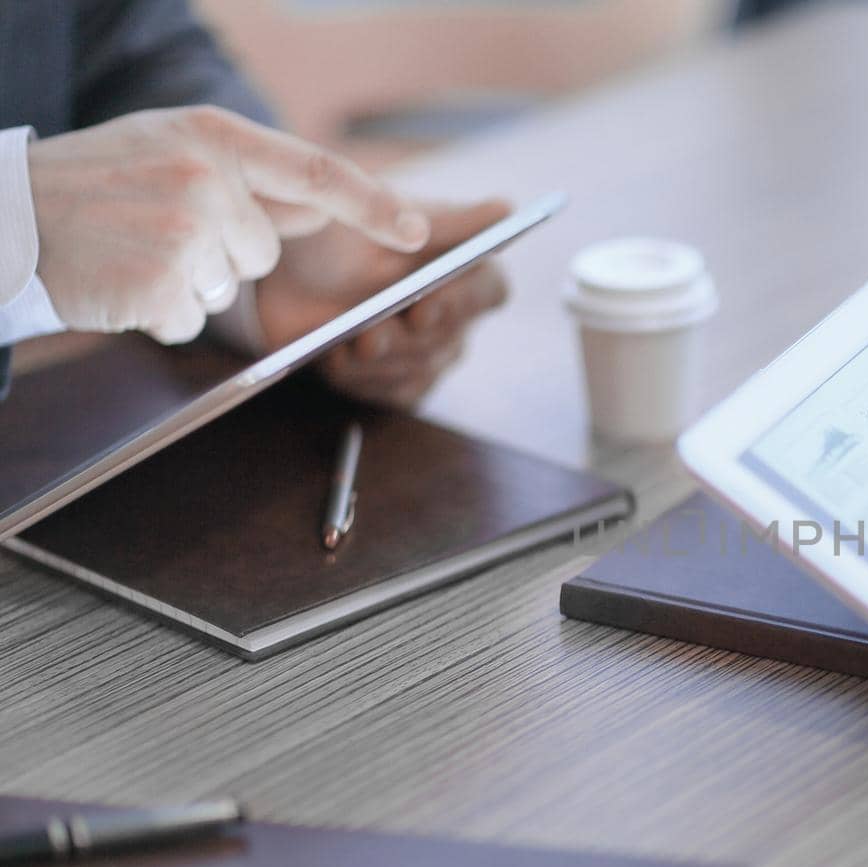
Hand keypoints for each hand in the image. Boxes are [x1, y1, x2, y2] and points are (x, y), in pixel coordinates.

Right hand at [28, 105, 428, 344]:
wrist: (7, 218)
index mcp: (212, 137)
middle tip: (156, 233)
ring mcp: (184, 232)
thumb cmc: (93, 188)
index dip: (375, 205)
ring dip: (188, 284)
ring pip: (229, 288)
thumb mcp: (170, 152)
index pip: (318, 172)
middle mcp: (205, 178)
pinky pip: (190, 320)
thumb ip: (250, 178)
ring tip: (133, 252)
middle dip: (222, 254)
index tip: (419, 232)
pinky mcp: (162, 285)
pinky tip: (120, 282)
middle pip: (265, 248)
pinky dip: (157, 314)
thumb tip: (323, 204)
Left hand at [257, 200, 510, 407]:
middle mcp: (457, 315)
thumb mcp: (382, 213)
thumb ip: (445, 220)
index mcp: (466, 266)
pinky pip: (397, 392)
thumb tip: (505, 209)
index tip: (425, 305)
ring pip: (418, 368)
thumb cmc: (337, 233)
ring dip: (378, 360)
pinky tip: (335, 358)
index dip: (462, 303)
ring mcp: (433, 352)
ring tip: (343, 346)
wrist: (287, 269)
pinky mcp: (404, 382)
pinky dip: (364, 379)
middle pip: (447, 338)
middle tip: (371, 336)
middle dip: (404, 338)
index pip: (490, 291)